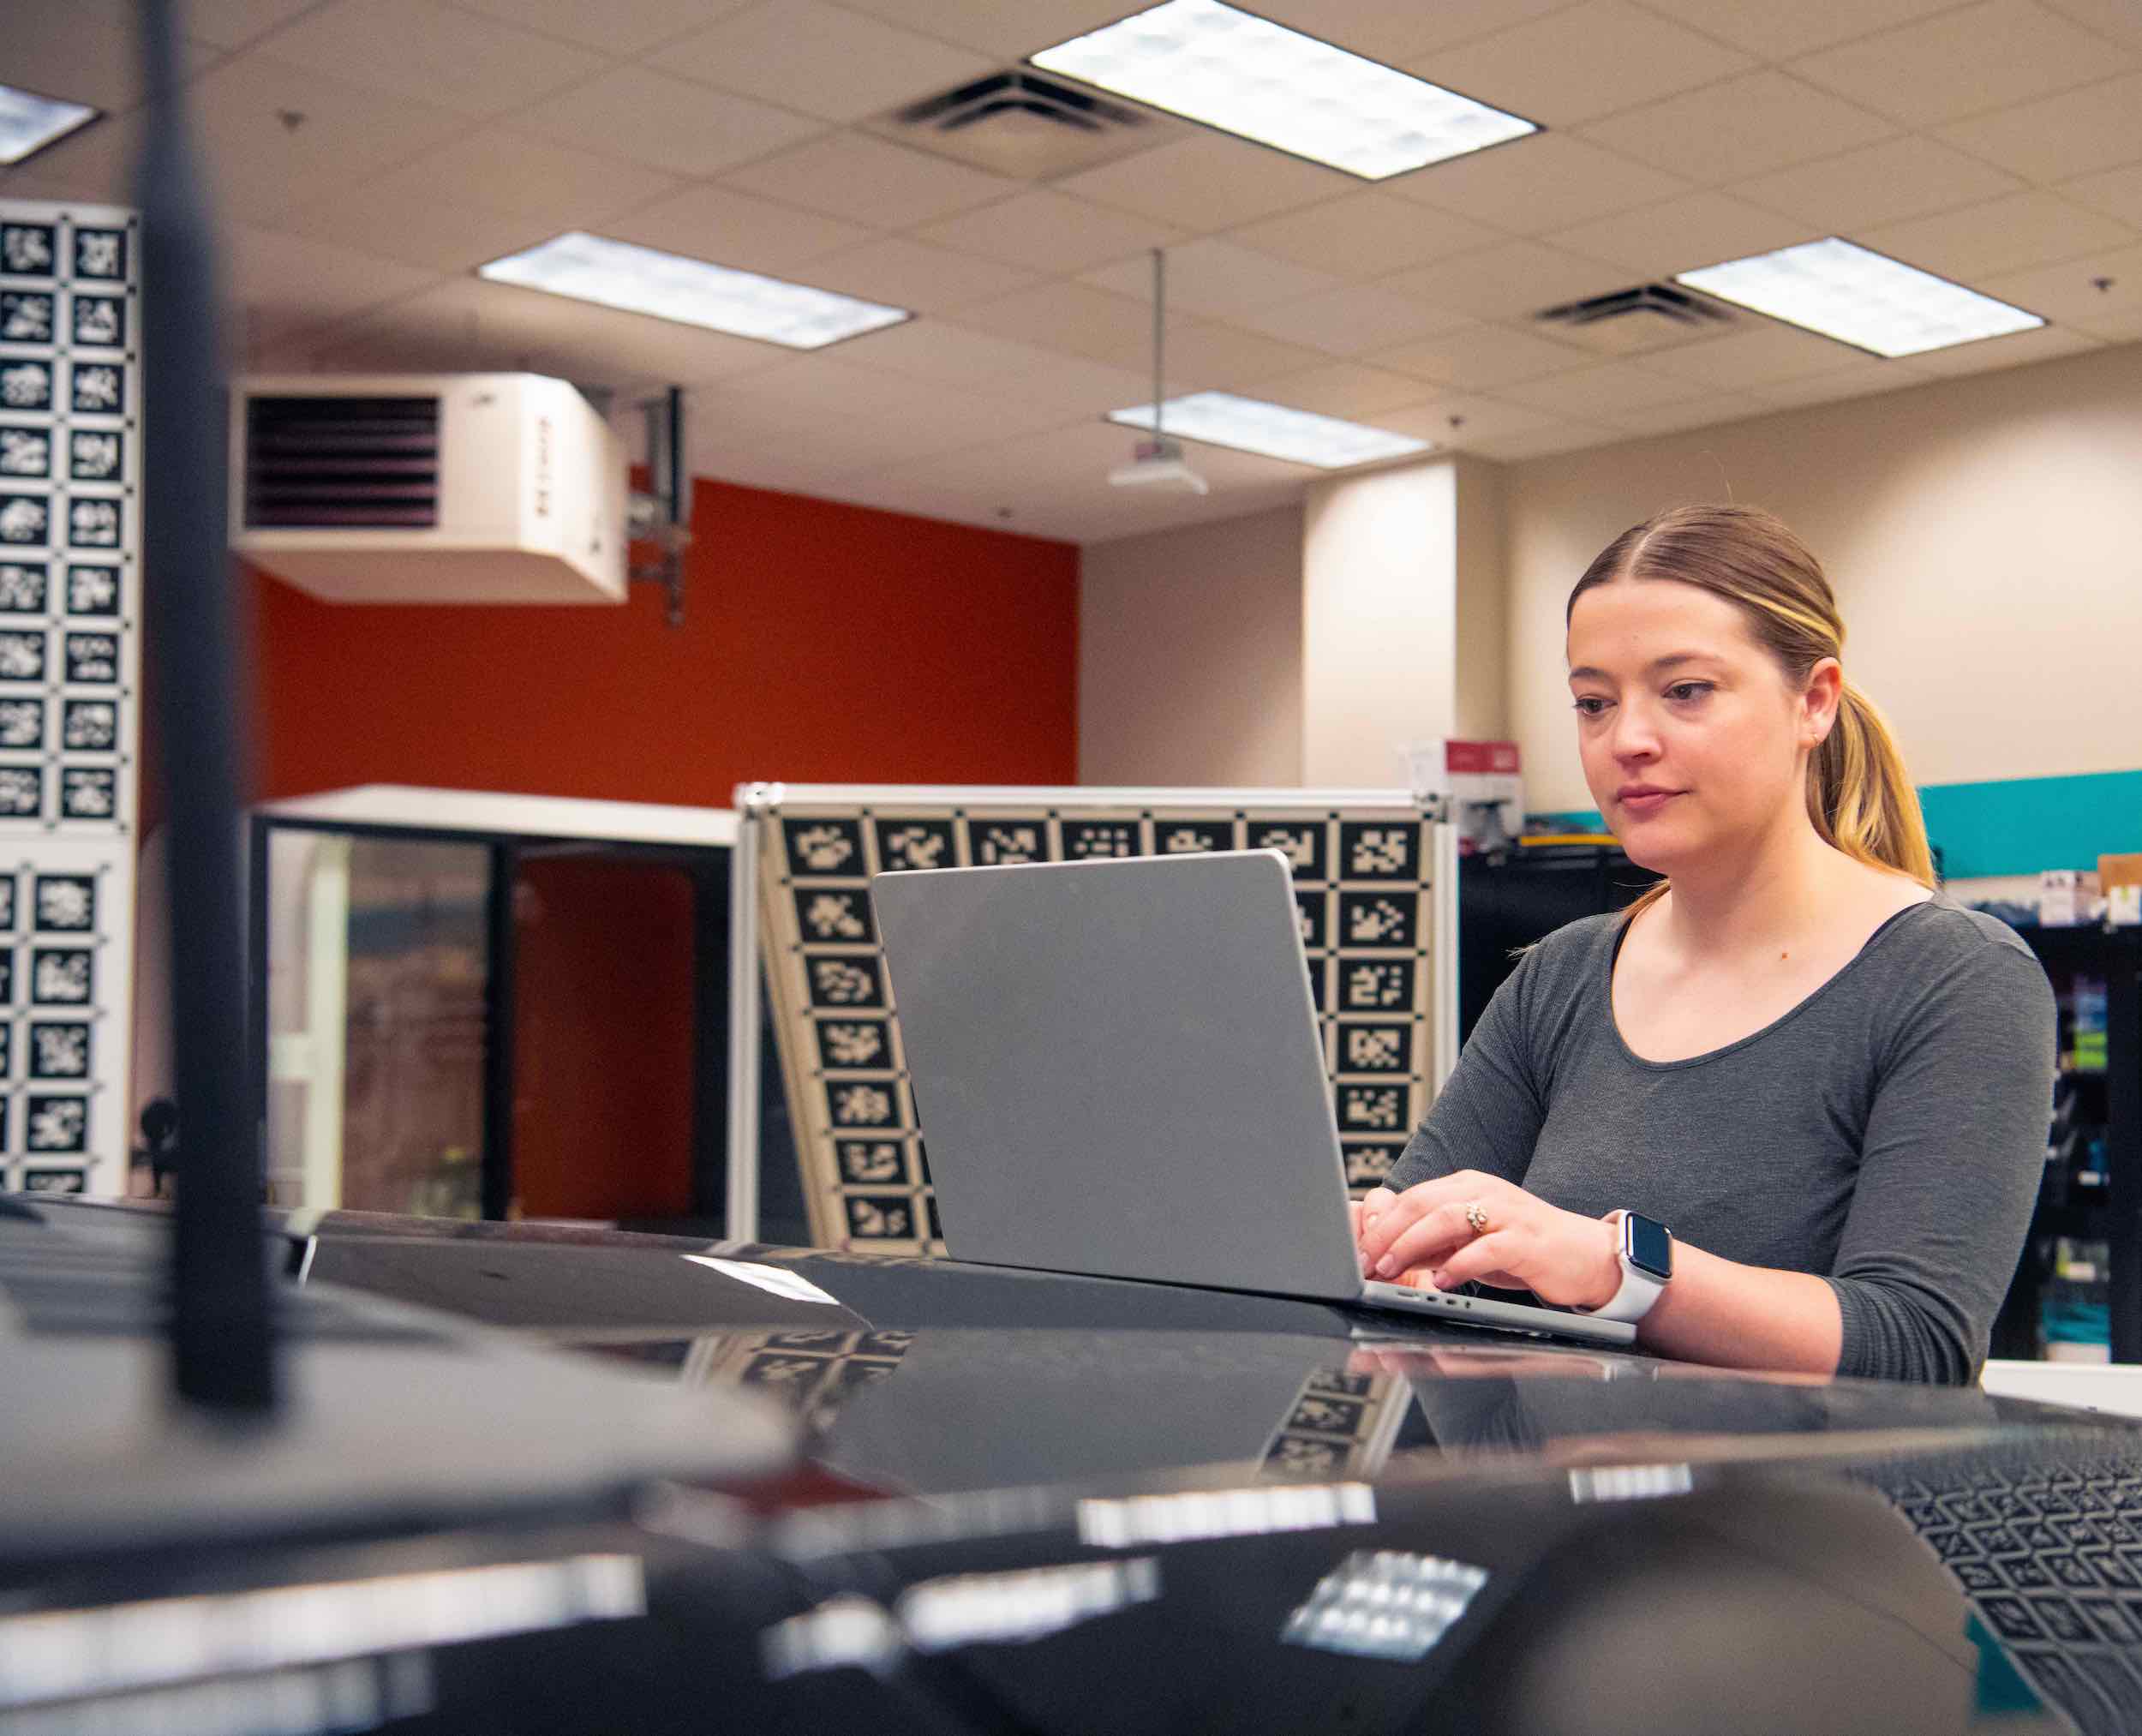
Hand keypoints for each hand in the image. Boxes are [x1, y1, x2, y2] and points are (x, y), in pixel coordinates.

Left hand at [1355, 1171, 1621, 1310]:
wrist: (1586, 1256)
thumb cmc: (1525, 1249)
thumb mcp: (1473, 1242)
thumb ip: (1437, 1244)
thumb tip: (1390, 1254)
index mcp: (1468, 1185)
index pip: (1413, 1197)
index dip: (1382, 1224)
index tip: (1358, 1250)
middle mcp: (1484, 1191)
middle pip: (1422, 1203)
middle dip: (1388, 1233)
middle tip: (1365, 1261)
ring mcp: (1506, 1212)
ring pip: (1447, 1218)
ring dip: (1411, 1245)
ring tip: (1390, 1268)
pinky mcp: (1526, 1240)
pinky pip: (1485, 1248)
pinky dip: (1458, 1265)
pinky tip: (1441, 1281)